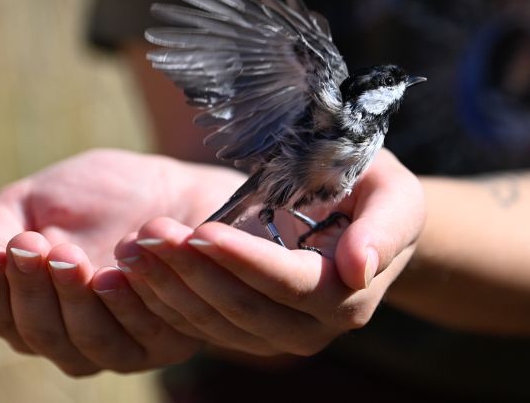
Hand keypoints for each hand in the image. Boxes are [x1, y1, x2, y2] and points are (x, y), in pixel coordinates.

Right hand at [0, 148, 245, 374]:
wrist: (177, 188)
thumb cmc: (101, 193)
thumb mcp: (39, 199)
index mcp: (34, 310)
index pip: (1, 317)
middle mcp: (73, 339)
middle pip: (40, 334)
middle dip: (32, 289)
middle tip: (33, 244)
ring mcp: (121, 346)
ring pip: (89, 341)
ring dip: (73, 298)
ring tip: (68, 253)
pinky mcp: (168, 341)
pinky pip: (142, 334)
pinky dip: (126, 302)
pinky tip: (118, 269)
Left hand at [115, 149, 425, 356]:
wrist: (367, 222)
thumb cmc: (377, 194)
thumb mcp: (394, 195)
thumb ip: (384, 228)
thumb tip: (360, 267)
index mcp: (348, 295)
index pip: (289, 284)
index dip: (245, 260)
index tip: (203, 231)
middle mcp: (313, 327)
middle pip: (244, 309)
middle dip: (194, 272)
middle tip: (150, 233)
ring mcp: (279, 336)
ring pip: (216, 323)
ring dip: (170, 287)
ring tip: (134, 246)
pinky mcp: (249, 332)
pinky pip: (203, 326)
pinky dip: (167, 300)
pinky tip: (136, 269)